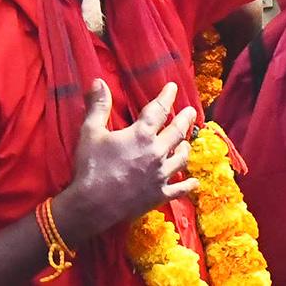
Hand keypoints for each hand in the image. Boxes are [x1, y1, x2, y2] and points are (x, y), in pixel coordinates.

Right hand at [56, 80, 197, 236]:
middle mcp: (156, 152)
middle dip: (185, 119)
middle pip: (177, 132)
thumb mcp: (90, 132)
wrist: (91, 205)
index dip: (167, 96)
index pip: (159, 109)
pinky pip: (179, 189)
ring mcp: (160, 175)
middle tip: (191, 111)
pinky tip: (195, 182)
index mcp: (142, 135)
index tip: (173, 87)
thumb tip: (98, 80)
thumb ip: (99, 106)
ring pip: (181, 158)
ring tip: (186, 143)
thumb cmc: (90, 166)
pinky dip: (188, 185)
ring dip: (185, 148)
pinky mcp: (159, 195)